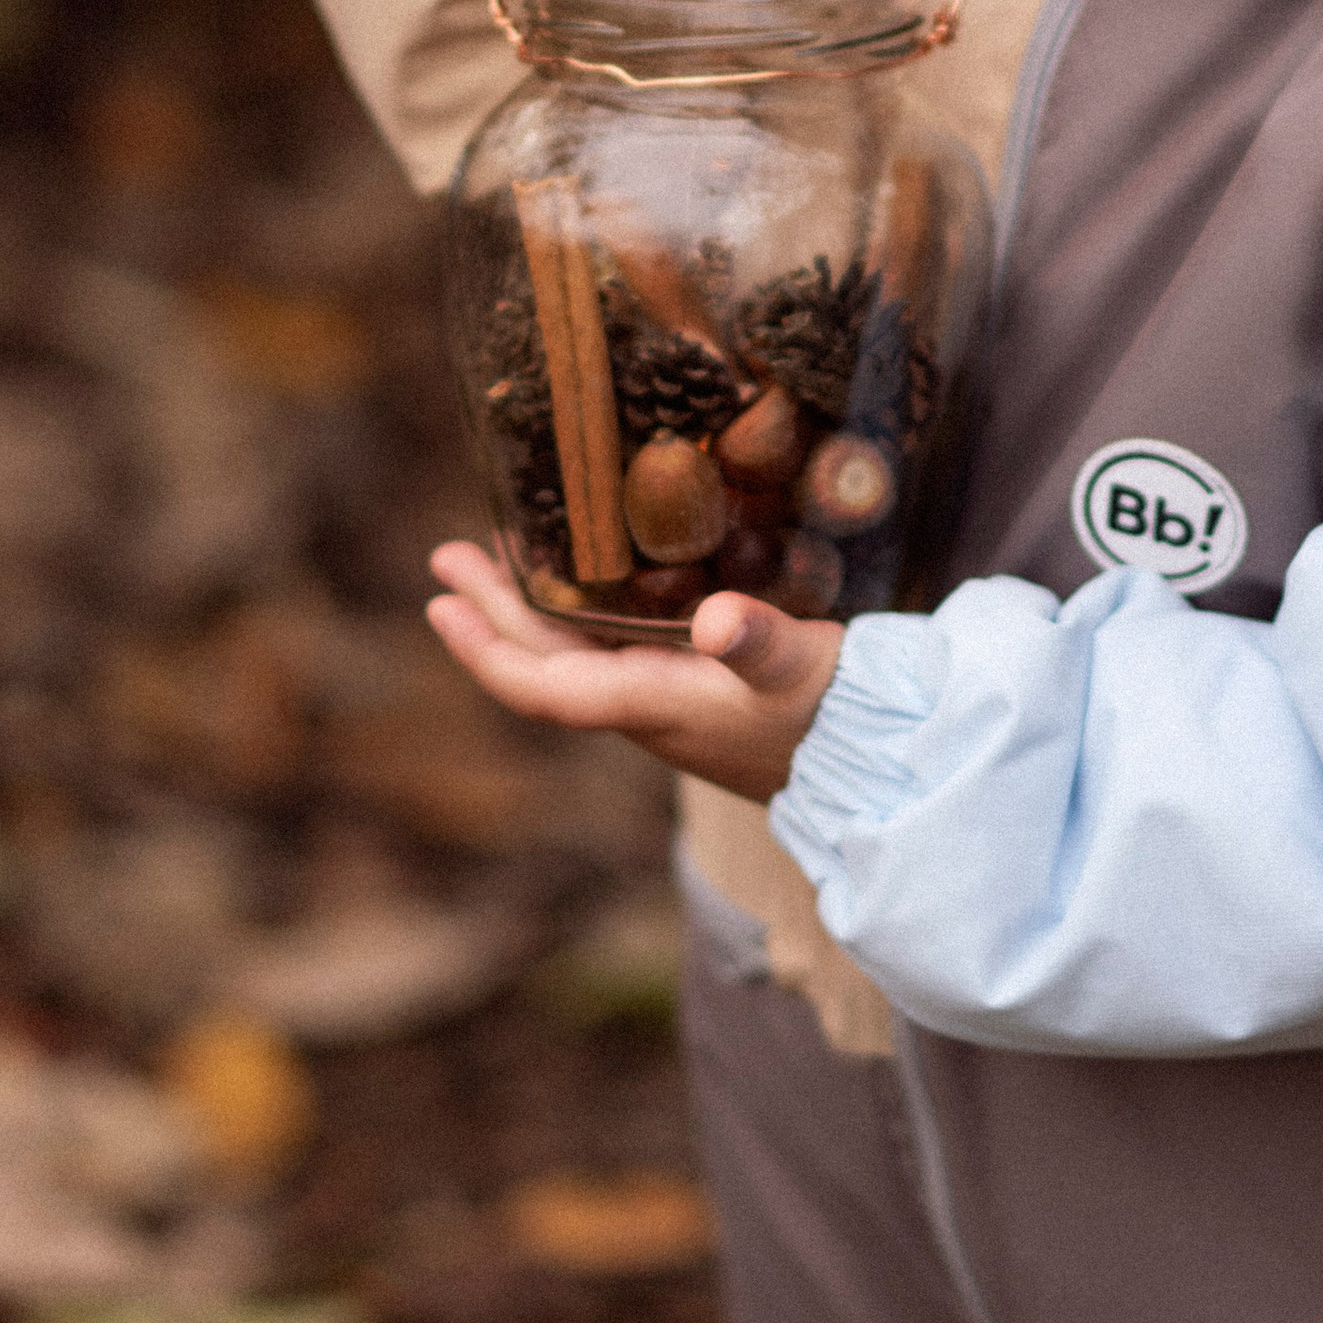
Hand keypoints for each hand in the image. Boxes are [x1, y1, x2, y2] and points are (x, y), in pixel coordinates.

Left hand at [426, 538, 841, 802]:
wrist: (880, 765)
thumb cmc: (837, 715)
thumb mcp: (800, 667)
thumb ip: (760, 642)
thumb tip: (717, 619)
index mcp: (653, 704)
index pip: (545, 688)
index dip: (488, 652)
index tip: (442, 606)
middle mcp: (647, 709)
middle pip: (546, 666)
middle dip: (493, 612)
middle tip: (448, 557)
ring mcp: (668, 705)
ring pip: (575, 659)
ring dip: (529, 613)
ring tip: (499, 559)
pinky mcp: (694, 695)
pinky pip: (612, 654)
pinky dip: (581, 617)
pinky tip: (591, 586)